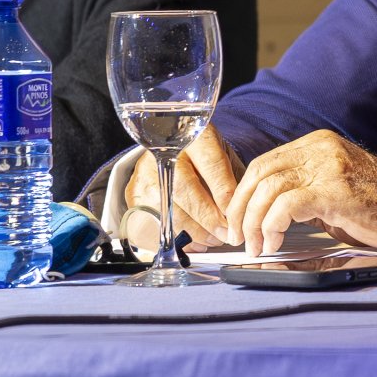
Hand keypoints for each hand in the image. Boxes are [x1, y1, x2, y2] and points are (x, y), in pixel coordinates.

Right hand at [121, 126, 245, 252]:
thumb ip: (234, 178)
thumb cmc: (201, 153)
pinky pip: (153, 221)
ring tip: (212, 239)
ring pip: (167, 208)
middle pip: (185, 189)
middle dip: (208, 218)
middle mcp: (166, 151)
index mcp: (194, 136)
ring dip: (193, 231)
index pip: (211, 165)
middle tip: (225, 235)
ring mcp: (146, 172)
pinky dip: (174, 235)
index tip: (234, 215)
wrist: (165, 143)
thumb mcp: (222, 153)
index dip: (223, 194)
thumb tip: (243, 210)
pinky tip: (191, 240)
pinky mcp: (134, 191)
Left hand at [228, 129, 376, 255]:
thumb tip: (264, 216)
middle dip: (241, 210)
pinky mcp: (337, 191)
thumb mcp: (336, 192)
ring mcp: (330, 168)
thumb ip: (304, 193)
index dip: (243, 195)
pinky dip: (272, 225)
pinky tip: (276, 242)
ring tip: (258, 247)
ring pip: (268, 189)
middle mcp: (321, 149)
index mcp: (318, 145)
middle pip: (260, 174)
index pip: (264, 163)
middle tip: (240, 239)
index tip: (237, 223)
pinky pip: (287, 205)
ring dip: (254, 222)